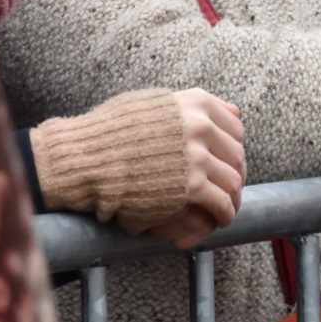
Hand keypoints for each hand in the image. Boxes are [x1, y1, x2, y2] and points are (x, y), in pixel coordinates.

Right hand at [118, 88, 245, 241]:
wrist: (84, 158)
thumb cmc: (111, 132)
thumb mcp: (154, 104)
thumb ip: (191, 106)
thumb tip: (231, 110)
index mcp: (196, 103)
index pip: (235, 129)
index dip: (232, 149)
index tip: (226, 163)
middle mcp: (201, 125)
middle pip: (236, 155)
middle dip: (234, 174)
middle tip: (229, 189)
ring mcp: (196, 156)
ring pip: (233, 180)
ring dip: (232, 198)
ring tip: (226, 208)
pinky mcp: (190, 186)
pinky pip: (221, 202)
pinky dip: (225, 213)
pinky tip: (220, 219)